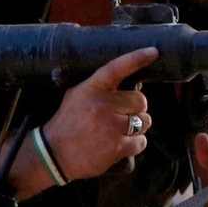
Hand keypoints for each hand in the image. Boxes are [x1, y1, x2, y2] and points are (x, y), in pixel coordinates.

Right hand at [35, 47, 156, 179]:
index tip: (153, 51)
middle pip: (140, 101)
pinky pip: (141, 142)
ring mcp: (112, 126)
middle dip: (135, 109)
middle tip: (120, 117)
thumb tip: (131, 84)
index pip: (117, 67)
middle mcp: (103, 104)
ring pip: (144, 121)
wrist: (54, 155)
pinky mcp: (117, 146)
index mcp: (91, 88)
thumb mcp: (76, 96)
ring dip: (136, 128)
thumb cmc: (67, 124)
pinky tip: (118, 145)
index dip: (137, 58)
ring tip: (116, 132)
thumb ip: (99, 87)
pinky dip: (134, 144)